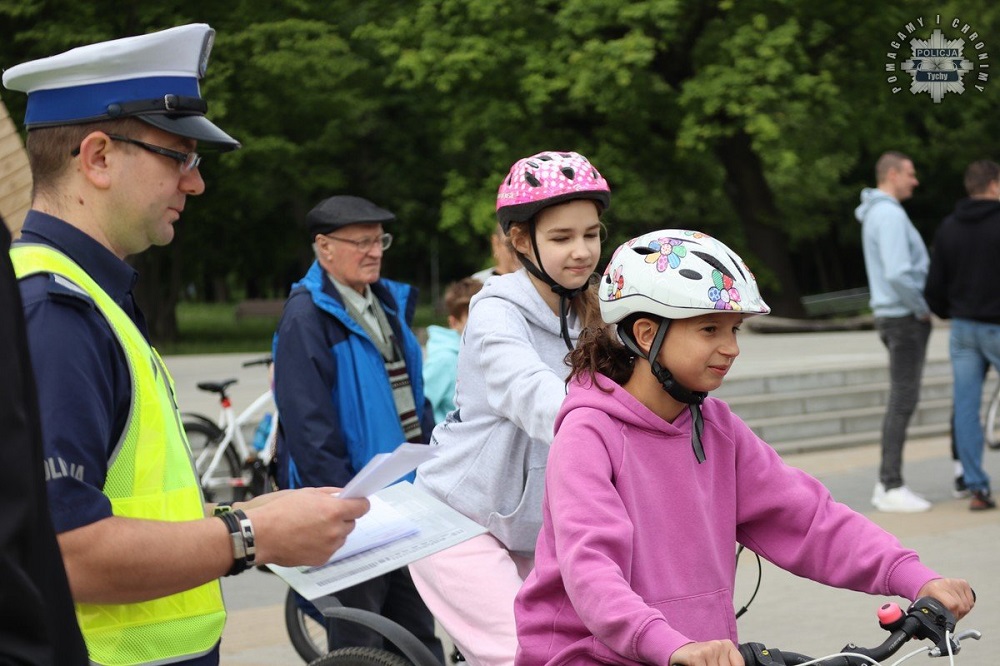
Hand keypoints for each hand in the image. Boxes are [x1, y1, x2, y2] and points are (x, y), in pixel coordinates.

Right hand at [245, 487, 368, 566]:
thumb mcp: (306, 493)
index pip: (362, 507)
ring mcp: (329, 547)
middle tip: (324, 515)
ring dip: (333, 532)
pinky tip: (306, 539)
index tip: (356, 503)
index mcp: (334, 511)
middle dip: (342, 518)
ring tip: (311, 527)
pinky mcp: (321, 560)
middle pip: (352, 523)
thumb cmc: (280, 511)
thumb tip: (343, 494)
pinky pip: (330, 549)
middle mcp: (335, 530)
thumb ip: (329, 494)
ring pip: (341, 537)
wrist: (260, 535)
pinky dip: (323, 544)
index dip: (359, 504)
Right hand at [670, 640, 742, 665]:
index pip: (739, 665)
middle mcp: (719, 645)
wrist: (681, 650)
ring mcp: (708, 650)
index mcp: (728, 645)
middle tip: (709, 664)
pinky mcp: (696, 656)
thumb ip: (728, 664)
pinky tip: (697, 665)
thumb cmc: (702, 657)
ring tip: (704, 664)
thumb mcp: (719, 659)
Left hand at [916, 578, 974, 619]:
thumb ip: (926, 617)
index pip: (953, 605)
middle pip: (962, 606)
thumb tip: (922, 634)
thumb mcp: (924, 606)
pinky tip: (959, 603)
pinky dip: (967, 605)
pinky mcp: (963, 583)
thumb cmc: (928, 596)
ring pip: (968, 604)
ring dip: (963, 610)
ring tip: (954, 609)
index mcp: (935, 589)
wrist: (929, 584)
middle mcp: (946, 584)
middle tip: (951, 615)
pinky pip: (971, 600)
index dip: (954, 615)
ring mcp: (956, 582)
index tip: (950, 620)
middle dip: (958, 615)